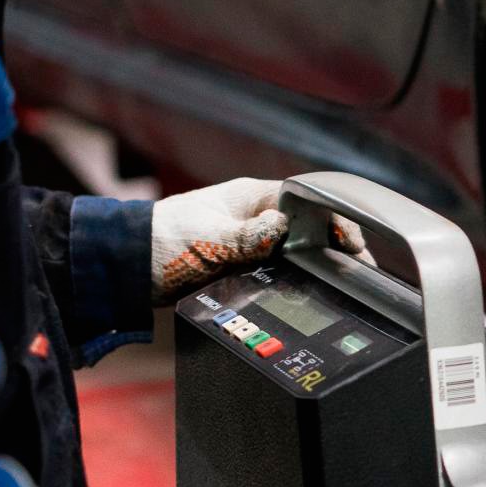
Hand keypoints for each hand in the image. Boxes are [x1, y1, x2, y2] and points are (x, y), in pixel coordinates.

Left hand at [150, 177, 370, 300]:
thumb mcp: (212, 239)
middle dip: (332, 245)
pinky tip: (307, 290)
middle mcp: (253, 215)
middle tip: (358, 268)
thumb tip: (284, 229)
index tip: (353, 243)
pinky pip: (275, 268)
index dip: (334, 220)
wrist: (127, 267)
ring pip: (293, 249)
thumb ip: (251, 236)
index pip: (307, 201)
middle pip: (306, 226)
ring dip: (313, 263)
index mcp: (251, 196)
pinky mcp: (238, 263)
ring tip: (340, 280)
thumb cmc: (162, 242)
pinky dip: (292, 277)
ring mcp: (247, 239)